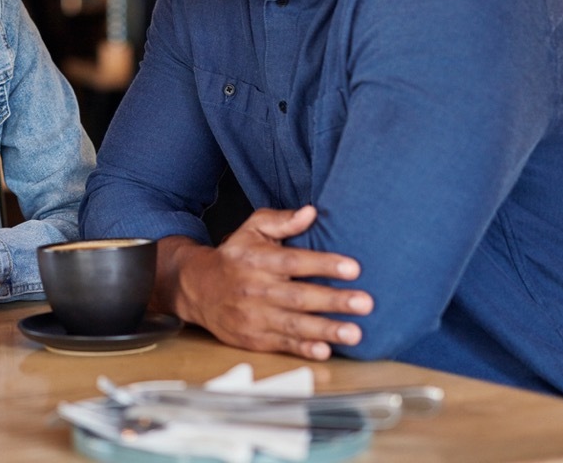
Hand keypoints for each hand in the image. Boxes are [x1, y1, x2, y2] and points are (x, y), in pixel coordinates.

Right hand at [158, 205, 372, 360]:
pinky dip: (303, 349)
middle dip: (333, 301)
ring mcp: (254, 316)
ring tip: (354, 333)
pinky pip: (282, 344)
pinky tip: (325, 351)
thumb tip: (311, 212)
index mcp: (258, 260)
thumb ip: (281, 221)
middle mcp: (256, 288)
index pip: (294, 262)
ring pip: (294, 324)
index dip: (324, 264)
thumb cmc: (234, 257)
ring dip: (326, 329)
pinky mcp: (254, 338)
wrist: (197, 288)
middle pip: (299, 296)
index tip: (353, 268)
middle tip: (365, 302)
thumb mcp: (251, 230)